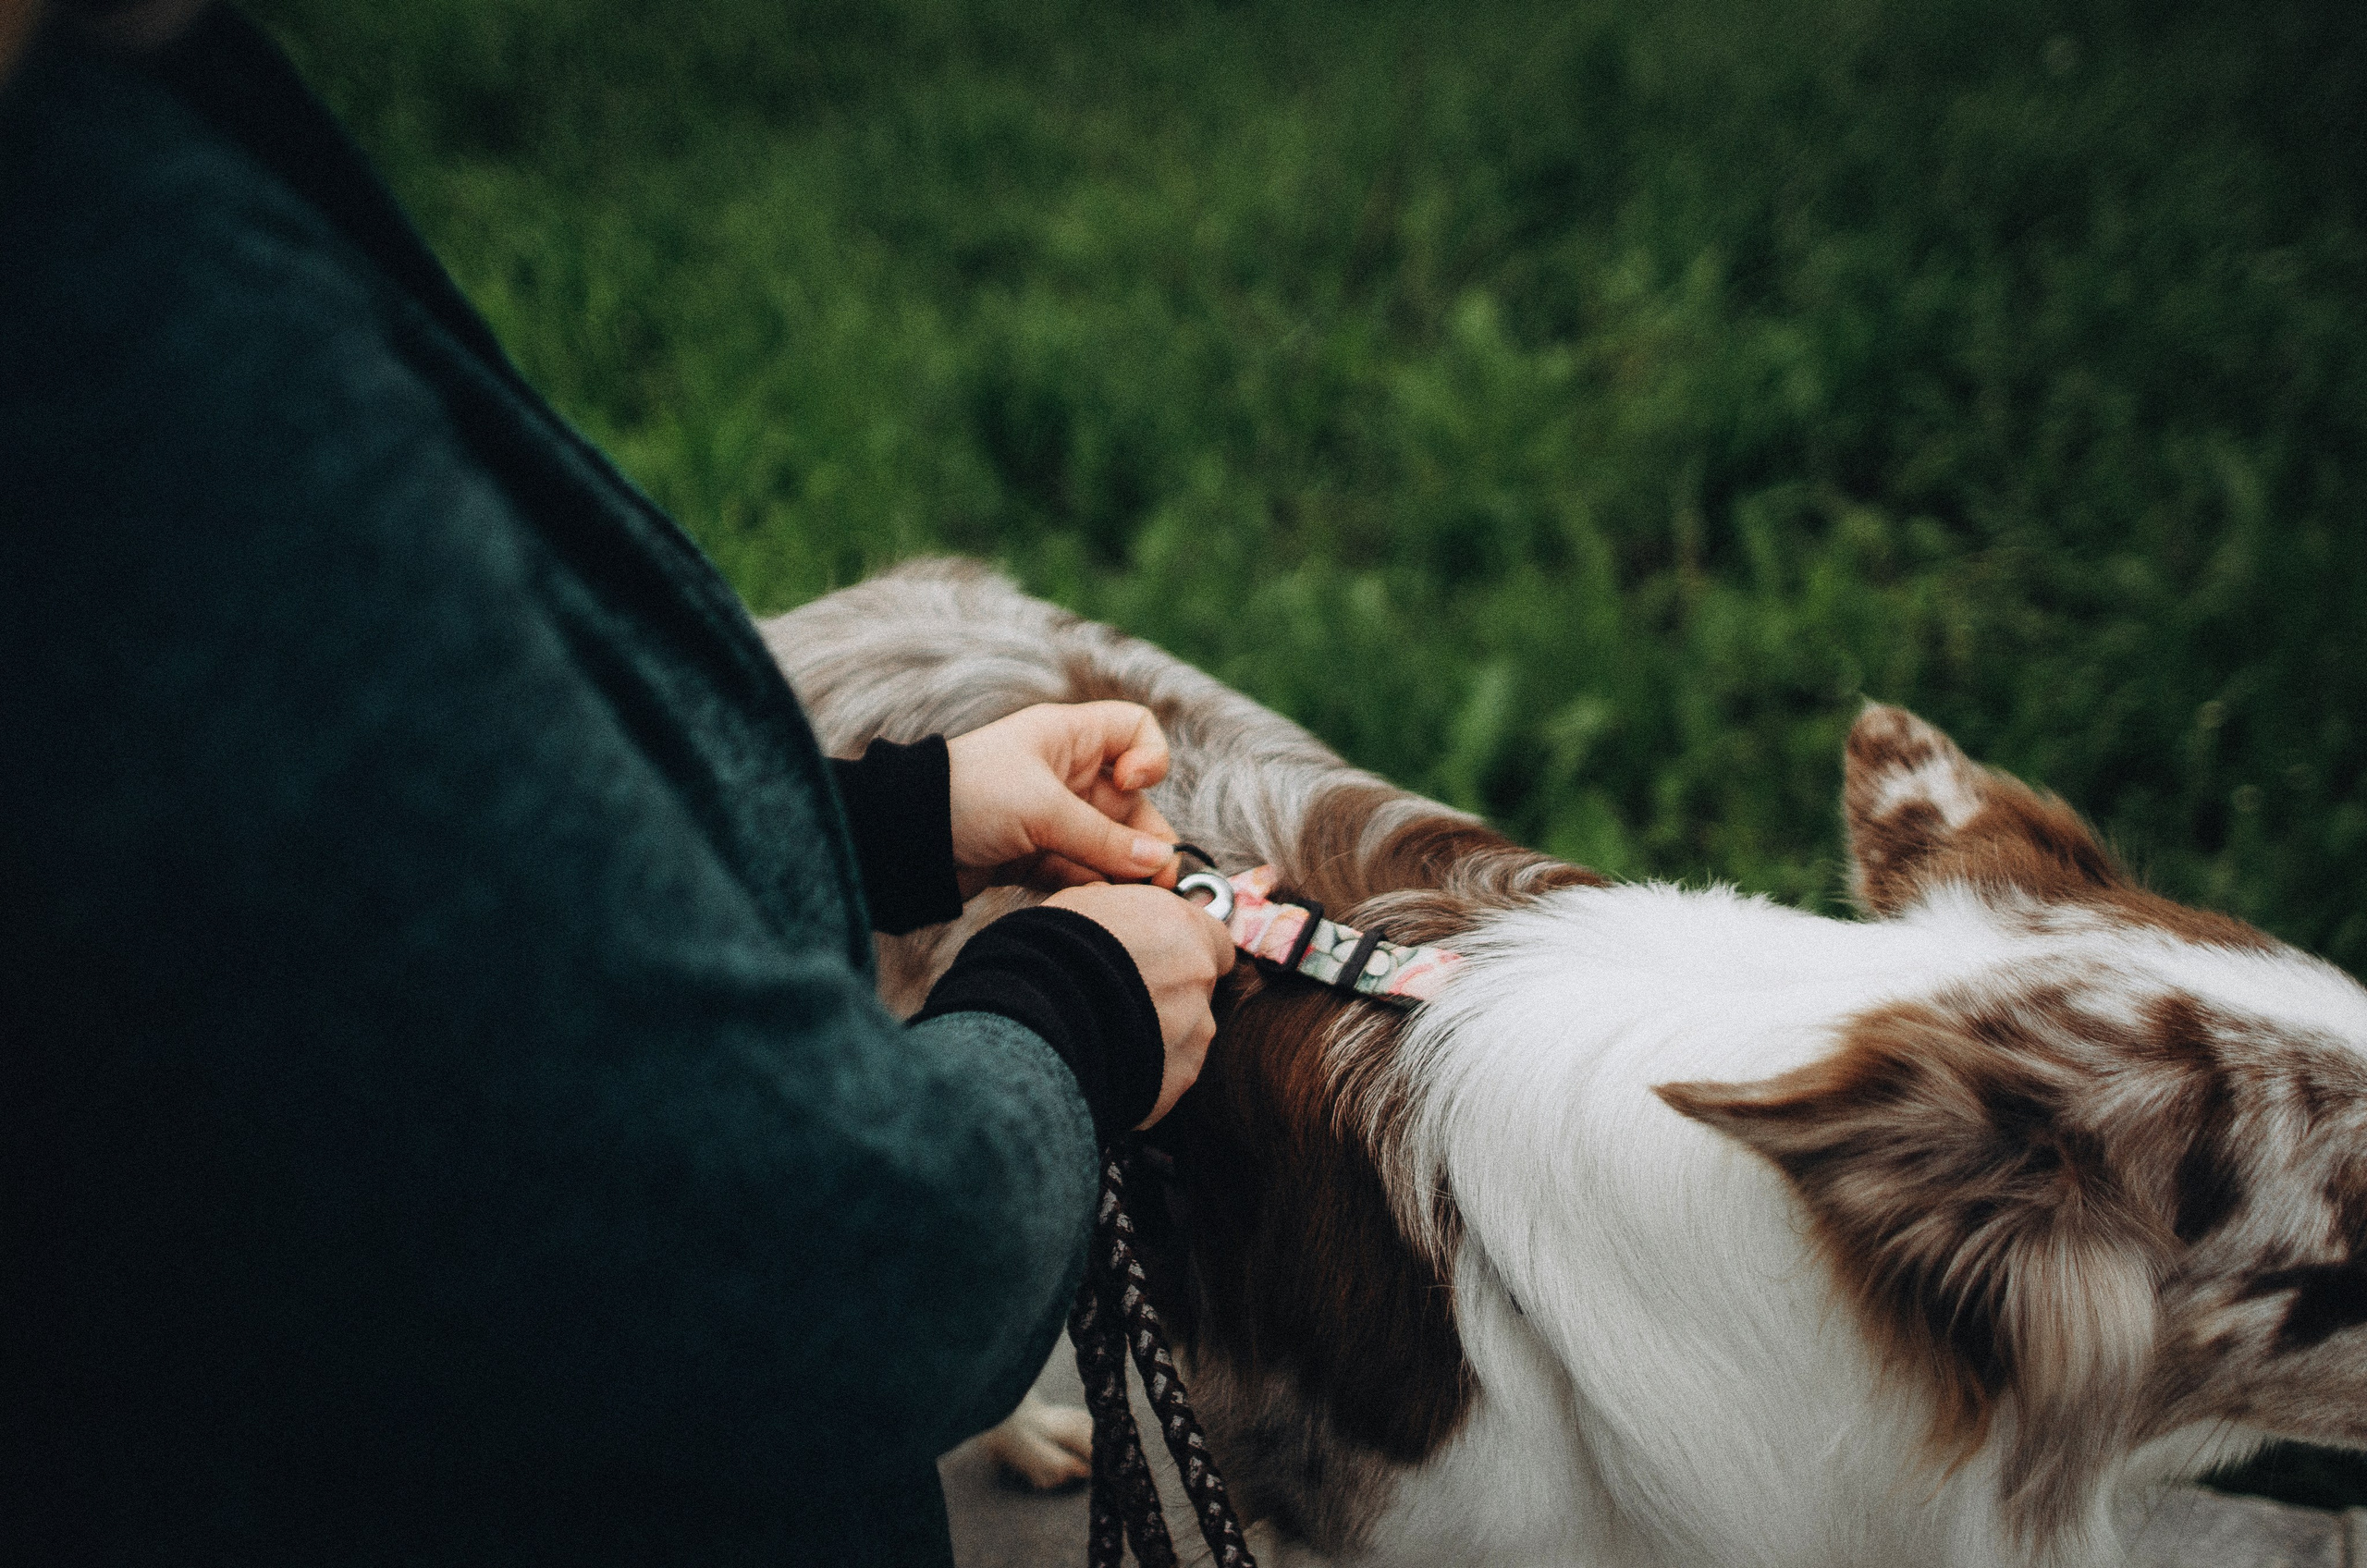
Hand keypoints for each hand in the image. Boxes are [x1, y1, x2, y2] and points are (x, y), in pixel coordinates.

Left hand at [946, 702, 1184, 898]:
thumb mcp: (1043, 810)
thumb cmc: (970, 796)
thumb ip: (1106, 840)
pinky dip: (1093, 891)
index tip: (1131, 786)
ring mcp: (1053, 818)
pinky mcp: (1036, 857)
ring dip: (1123, 874)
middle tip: (1159, 883)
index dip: (1149, 758)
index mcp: (1069, 739)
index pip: (1135, 731)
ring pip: (1111, 846)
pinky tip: (1097, 910)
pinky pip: (1082, 874)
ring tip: (1130, 904)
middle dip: (1148, 842)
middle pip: (1133, 805)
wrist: (901, 839)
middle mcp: (1068, 775)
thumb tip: (1162, 864)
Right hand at [1043, 883, 1234, 1127]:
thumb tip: (1123, 913)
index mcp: (1185, 930)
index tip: (1163, 957)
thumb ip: (1127, 912)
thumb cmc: (1053, 951)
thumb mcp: (1088, 903)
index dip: (1189, 948)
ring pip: (1185, 1034)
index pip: (1215, 940)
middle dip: (1169, 993)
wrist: (1034, 1018)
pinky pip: (1166, 1073)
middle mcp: (1199, 981)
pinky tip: (1109, 1061)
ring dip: (1157, 1033)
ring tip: (1108, 1033)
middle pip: (1197, 990)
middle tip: (1123, 998)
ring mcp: (1193, 1035)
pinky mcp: (1176, 1079)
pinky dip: (1145, 1069)